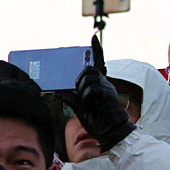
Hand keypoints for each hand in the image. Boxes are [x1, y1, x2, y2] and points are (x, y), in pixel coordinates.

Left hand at [74, 37, 134, 151]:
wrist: (111, 133)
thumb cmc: (98, 120)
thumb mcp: (79, 109)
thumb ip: (71, 99)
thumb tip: (58, 92)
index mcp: (98, 85)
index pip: (98, 63)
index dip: (96, 50)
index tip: (93, 37)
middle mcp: (104, 83)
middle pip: (90, 68)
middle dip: (79, 77)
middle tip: (78, 90)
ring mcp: (108, 88)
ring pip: (90, 77)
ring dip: (82, 87)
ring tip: (84, 100)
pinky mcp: (109, 95)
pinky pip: (94, 88)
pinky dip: (86, 95)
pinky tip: (88, 104)